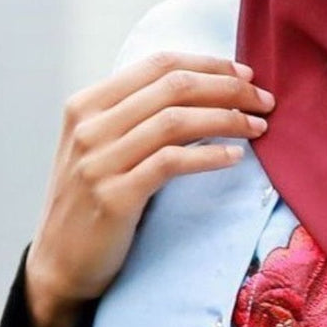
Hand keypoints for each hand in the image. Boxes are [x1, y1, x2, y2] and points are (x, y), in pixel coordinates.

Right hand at [24, 52, 274, 326]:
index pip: (158, 63)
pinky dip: (210, 155)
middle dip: (229, 88)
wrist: (61, 263)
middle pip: (173, 87)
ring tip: (259, 127)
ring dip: (228, 119)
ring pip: (176, 121)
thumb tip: (205, 87)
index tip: (246, 75)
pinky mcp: (114, 197)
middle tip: (265, 100)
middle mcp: (89, 126)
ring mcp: (98, 161)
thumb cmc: (94, 200)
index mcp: (87, 104)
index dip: (209, 64)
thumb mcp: (103, 146)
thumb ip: (137, 115)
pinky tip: (236, 157)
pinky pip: (172, 162)